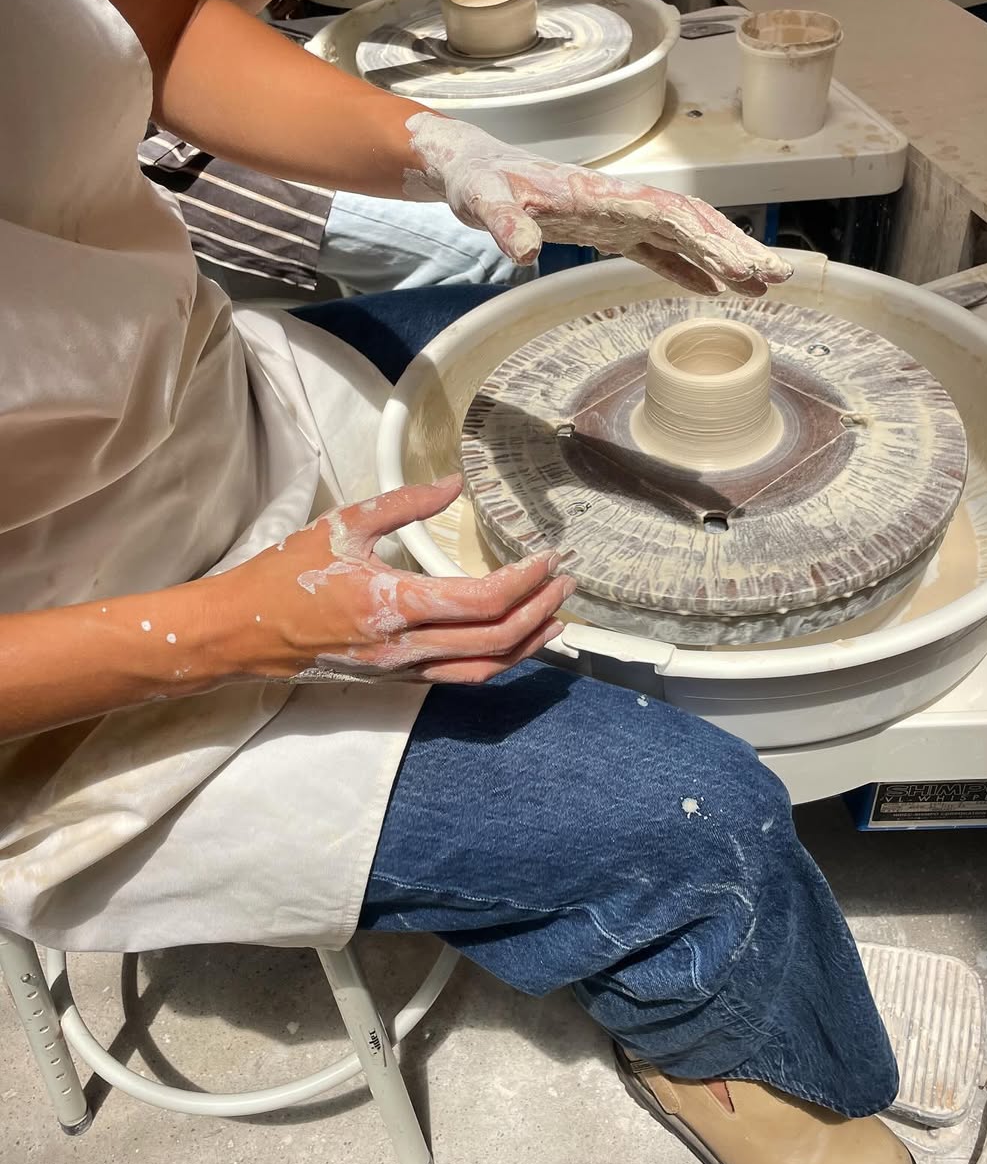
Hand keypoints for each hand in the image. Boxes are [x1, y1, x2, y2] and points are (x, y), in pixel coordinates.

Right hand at [221, 476, 572, 685]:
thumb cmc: (285, 576)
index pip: (482, 601)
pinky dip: (499, 658)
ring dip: (530, 643)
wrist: (242, 634)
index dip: (526, 581)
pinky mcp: (397, 680)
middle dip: (542, 610)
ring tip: (557, 615)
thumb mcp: (343, 524)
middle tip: (567, 582)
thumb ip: (404, 503)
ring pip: (486, 667)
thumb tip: (454, 484)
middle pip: (497, 639)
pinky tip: (516, 638)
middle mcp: (405, 647)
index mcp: (393, 603)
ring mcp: (403, 671)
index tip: (549, 556)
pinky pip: (462, 676)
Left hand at [402, 114, 792, 296]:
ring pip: (684, 236)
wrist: (471, 169)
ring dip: (723, 258)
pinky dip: (687, 268)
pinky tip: (713, 290)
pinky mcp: (608, 231)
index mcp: (604, 194)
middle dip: (736, 248)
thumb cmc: (479, 180)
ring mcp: (619, 217)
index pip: (671, 215)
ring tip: (763, 288)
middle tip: (779, 277)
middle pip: (693, 222)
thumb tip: (522, 252)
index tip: (743, 264)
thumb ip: (503, 223)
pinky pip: (658, 251)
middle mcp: (622, 202)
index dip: (711, 239)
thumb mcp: (483, 201)